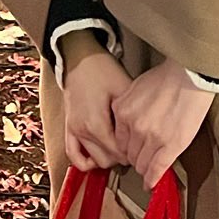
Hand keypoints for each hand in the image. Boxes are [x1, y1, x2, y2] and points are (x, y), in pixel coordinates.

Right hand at [60, 37, 132, 171]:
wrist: (80, 58)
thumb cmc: (102, 70)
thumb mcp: (124, 89)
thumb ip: (133, 115)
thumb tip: (149, 132)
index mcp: (96, 123)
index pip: (118, 153)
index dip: (134, 152)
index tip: (143, 147)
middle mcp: (83, 130)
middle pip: (107, 160)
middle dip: (122, 157)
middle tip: (134, 146)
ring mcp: (74, 130)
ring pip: (93, 160)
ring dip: (107, 158)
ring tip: (119, 148)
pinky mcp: (69, 127)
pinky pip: (73, 154)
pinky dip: (85, 161)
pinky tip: (97, 158)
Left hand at [110, 62, 215, 186]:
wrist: (189, 75)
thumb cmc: (167, 77)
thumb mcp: (136, 88)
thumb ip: (128, 107)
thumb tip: (126, 122)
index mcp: (123, 111)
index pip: (119, 140)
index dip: (127, 146)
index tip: (132, 149)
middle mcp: (134, 126)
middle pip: (129, 154)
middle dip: (135, 157)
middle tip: (143, 158)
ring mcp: (151, 138)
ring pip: (141, 164)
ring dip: (145, 168)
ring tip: (149, 169)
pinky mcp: (170, 146)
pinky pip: (156, 169)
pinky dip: (152, 180)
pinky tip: (151, 184)